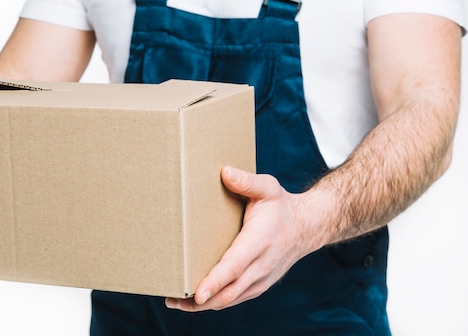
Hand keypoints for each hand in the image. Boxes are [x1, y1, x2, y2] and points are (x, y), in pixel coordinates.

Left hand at [166, 166, 316, 311]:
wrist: (306, 227)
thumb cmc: (281, 206)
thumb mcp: (268, 188)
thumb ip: (247, 181)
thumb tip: (225, 172)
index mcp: (259, 242)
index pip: (234, 266)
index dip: (215, 281)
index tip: (198, 293)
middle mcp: (260, 266)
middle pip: (228, 291)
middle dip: (200, 300)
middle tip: (172, 300)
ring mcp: (260, 280)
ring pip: (229, 300)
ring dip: (203, 305)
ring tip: (176, 302)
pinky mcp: (258, 286)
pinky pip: (234, 299)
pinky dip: (215, 302)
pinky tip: (195, 301)